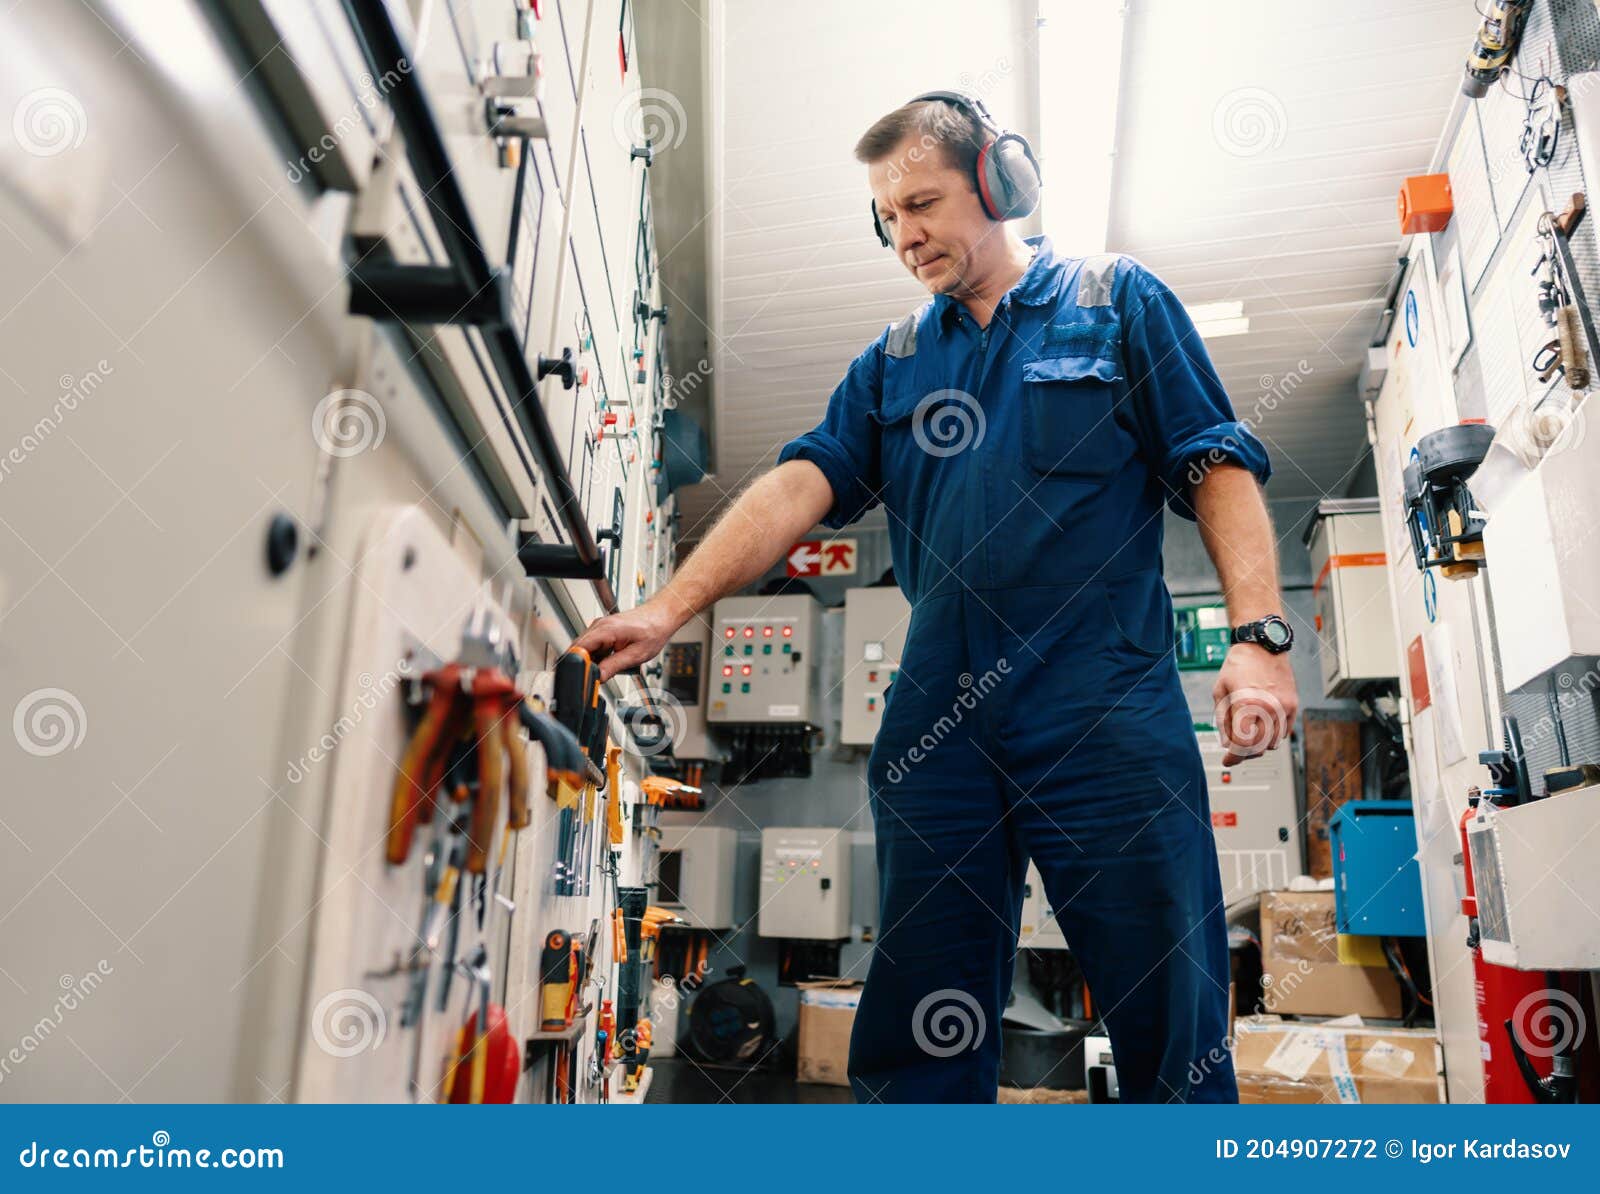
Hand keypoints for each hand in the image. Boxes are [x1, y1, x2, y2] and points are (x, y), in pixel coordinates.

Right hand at [572, 599, 684, 681]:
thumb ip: (615, 666)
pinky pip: (592, 646)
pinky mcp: (603, 631)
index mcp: (606, 629)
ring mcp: (600, 627)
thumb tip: (599, 677)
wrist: (661, 617)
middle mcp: (599, 626)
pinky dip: (597, 656)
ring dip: (591, 661)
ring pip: (585, 649)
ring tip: (609, 666)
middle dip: (584, 665)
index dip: (577, 665)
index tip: (582, 678)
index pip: (579, 648)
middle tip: (596, 678)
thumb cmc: (653, 630)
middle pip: (579, 649)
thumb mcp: (636, 654)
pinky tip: (610, 659)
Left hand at [1212, 644, 1298, 766]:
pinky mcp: (1293, 705)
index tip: (1227, 760)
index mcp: (1247, 703)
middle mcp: (1268, 707)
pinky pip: (1285, 732)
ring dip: (1260, 746)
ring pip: (1274, 743)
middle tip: (1235, 751)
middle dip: (1245, 753)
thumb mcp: (1220, 691)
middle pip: (1258, 747)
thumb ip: (1223, 720)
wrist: (1263, 645)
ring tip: (1248, 737)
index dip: (1233, 757)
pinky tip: (1262, 728)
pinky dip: (1273, 736)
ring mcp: (1283, 707)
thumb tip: (1228, 744)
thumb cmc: (1239, 665)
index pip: (1242, 744)